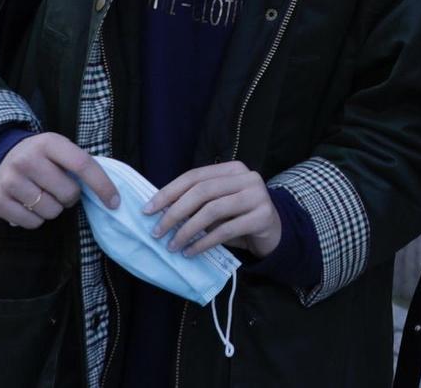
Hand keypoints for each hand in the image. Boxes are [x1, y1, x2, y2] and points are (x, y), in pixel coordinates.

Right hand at [0, 132, 118, 229]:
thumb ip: (80, 164)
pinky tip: (27, 204)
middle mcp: (25, 160)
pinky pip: (32, 223)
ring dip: (53, 208)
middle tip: (60, 189)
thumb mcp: (59, 150)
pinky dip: (36, 219)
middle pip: (68, 193)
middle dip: (71, 197)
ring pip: (51, 211)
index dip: (102, 185)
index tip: (114, 202)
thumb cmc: (40, 157)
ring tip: (42, 195)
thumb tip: (108, 194)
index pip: (83, 164)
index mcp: (48, 143)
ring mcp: (8, 181)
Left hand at [145, 162, 281, 258]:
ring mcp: (258, 195)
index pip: (195, 176)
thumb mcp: (217, 205)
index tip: (148, 210)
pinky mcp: (263, 216)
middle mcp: (248, 177)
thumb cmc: (238, 217)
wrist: (273, 232)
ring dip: (187, 230)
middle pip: (203, 191)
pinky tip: (191, 252)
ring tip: (173, 245)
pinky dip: (204, 242)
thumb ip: (196, 202)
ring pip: (213, 210)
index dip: (169, 192)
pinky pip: (226, 230)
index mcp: (233, 169)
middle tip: (157, 231)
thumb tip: (158, 210)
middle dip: (175, 212)